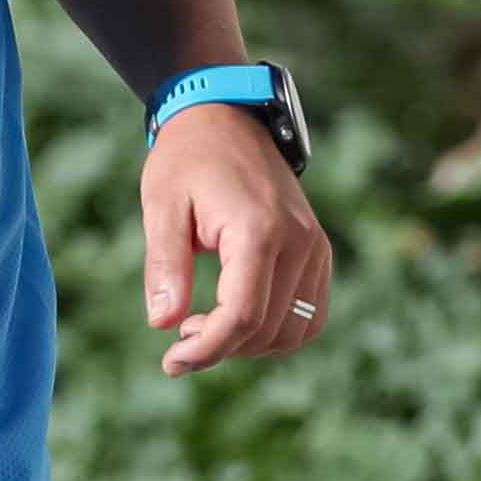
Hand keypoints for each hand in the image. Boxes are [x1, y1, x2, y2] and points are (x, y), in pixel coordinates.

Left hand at [141, 109, 330, 373]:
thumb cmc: (188, 159)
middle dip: (221, 348)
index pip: (242, 316)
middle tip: (179, 339)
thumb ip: (164, 266)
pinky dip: (276, 331)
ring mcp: (314, 246)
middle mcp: (298, 241)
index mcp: (258, 230)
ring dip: (249, 344)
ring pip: (294, 331)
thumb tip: (163, 324)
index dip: (207, 350)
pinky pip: (310, 315)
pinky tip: (238, 318)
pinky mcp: (318, 250)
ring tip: (206, 325)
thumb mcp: (162, 206)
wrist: (226, 116)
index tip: (171, 363)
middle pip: (266, 330)